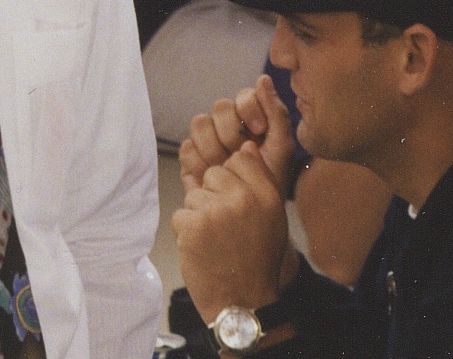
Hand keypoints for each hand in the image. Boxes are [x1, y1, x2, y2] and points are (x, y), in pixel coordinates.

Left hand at [173, 75, 299, 323]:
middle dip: (214, 196)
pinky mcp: (192, 225)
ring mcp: (216, 211)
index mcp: (267, 195)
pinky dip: (186, 231)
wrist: (242, 305)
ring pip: (195, 194)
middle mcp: (243, 199)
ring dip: (199, 215)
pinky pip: (181, 213)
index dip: (234, 180)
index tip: (237, 205)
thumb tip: (244, 147)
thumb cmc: (256, 262)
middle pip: (214, 173)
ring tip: (215, 241)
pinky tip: (203, 249)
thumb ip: (259, 182)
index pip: (240, 159)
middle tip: (225, 228)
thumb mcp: (272, 220)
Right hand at [180, 75, 296, 196]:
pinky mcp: (190, 157)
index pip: (243, 96)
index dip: (249, 109)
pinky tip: (211, 177)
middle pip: (220, 107)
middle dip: (231, 132)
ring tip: (226, 168)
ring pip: (199, 123)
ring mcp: (207, 139)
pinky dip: (200, 164)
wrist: (250, 217)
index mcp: (251, 118)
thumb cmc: (270, 183)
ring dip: (214, 148)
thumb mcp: (282, 150)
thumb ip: (277, 114)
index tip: (259, 132)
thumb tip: (263, 79)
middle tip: (240, 154)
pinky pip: (187, 148)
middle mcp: (228, 124)